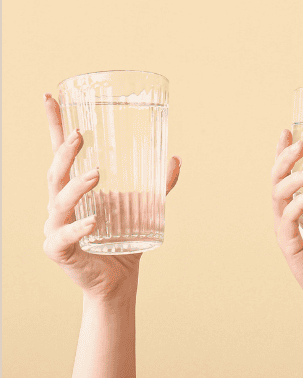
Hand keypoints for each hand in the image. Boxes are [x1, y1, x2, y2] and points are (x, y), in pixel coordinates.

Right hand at [42, 94, 180, 301]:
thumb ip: (159, 185)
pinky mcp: (60, 251)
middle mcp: (61, 205)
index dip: (53, 125)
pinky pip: (64, 237)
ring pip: (59, 201)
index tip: (50, 96)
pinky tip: (93, 221)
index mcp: (75, 190)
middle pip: (55, 173)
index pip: (60, 153)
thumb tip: (176, 159)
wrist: (120, 281)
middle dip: (64, 153)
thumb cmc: (125, 240)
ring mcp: (56, 228)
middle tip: (79, 137)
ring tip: (97, 174)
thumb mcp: (146, 208)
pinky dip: (78, 228)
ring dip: (76, 185)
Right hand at [271, 129, 302, 305]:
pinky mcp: (289, 243)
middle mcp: (290, 212)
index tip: (288, 130)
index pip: (288, 172)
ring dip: (293, 179)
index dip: (284, 152)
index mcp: (302, 202)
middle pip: (277, 178)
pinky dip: (299, 204)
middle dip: (285, 159)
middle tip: (301, 145)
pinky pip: (289, 219)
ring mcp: (287, 227)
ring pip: (279, 195)